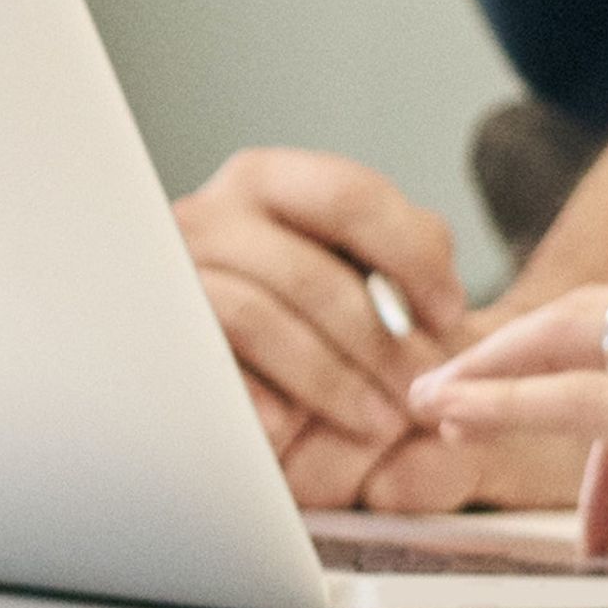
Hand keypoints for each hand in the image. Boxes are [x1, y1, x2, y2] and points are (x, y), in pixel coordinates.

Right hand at [173, 148, 494, 510]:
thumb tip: (440, 290)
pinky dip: (260, 399)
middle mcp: (209, 216)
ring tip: (376, 421)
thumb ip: (399, 249)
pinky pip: (211, 370)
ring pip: (257, 318)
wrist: (187, 349)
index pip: (349, 196)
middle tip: (419, 391)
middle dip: (379, 342)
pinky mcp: (156, 340)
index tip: (451, 313)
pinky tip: (294, 426)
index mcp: (263, 181)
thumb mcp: (341, 258)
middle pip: (310, 272)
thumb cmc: (289, 305)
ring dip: (331, 379)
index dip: (413, 256)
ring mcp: (173, 279)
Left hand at [412, 274, 607, 582]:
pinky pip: (581, 401)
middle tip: (458, 391)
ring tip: (444, 413)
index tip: (540, 402)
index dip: (575, 358)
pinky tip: (461, 417)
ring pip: (572, 342)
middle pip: (592, 313)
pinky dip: (508, 405)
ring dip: (496, 376)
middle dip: (513, 350)